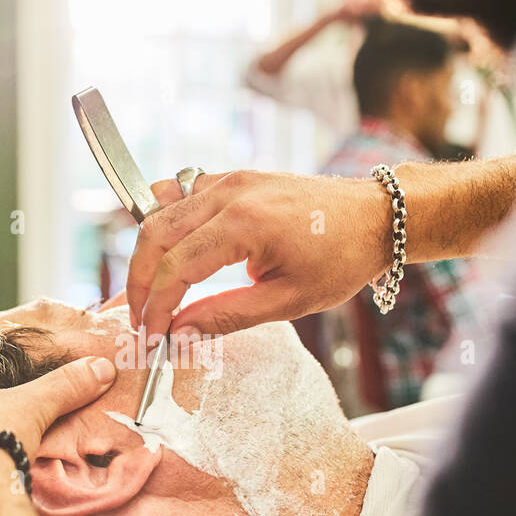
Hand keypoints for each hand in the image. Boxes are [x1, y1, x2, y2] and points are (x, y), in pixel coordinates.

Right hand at [126, 170, 392, 337]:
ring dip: (146, 252)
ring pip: (160, 210)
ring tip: (150, 291)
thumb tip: (178, 334)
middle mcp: (229, 193)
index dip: (155, 306)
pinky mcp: (232, 178)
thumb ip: (226, 316)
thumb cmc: (341, 258)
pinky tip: (167, 252)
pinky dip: (164, 222)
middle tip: (141, 318)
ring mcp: (229, 180)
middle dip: (140, 280)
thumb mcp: (288, 301)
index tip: (150, 336)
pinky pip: (180, 194)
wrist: (375, 217)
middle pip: (155, 233)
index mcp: (244, 223)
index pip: (175, 266)